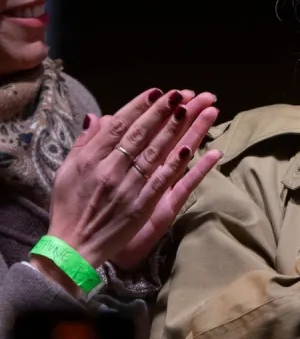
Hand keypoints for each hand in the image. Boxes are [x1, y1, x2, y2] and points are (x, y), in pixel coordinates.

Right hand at [40, 89, 222, 289]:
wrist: (72, 246)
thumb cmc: (69, 207)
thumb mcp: (66, 172)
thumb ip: (83, 143)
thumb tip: (96, 116)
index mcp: (91, 159)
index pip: (119, 126)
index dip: (140, 107)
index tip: (158, 92)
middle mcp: (110, 170)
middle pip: (141, 135)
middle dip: (163, 111)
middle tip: (183, 93)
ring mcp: (129, 187)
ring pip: (156, 153)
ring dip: (175, 130)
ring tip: (192, 110)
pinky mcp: (143, 205)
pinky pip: (164, 180)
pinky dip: (177, 164)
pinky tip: (192, 148)